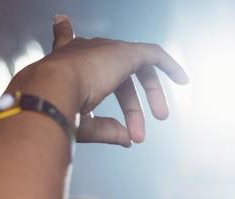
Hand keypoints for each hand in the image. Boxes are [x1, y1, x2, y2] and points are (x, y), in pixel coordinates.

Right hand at [9, 16, 187, 146]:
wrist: (52, 93)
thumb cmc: (57, 110)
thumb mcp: (82, 124)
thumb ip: (106, 129)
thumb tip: (127, 138)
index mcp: (64, 63)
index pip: (64, 42)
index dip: (64, 33)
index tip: (62, 24)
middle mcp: (83, 51)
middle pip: (114, 73)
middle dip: (130, 105)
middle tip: (138, 132)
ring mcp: (104, 49)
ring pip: (135, 68)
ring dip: (150, 95)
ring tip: (159, 118)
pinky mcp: (124, 52)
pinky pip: (153, 54)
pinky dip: (169, 65)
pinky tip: (182, 80)